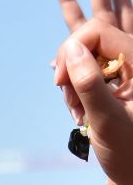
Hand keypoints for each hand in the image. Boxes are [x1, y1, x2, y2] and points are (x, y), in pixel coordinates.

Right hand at [52, 19, 132, 184]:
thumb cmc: (130, 152)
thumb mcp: (107, 119)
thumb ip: (89, 82)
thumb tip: (70, 48)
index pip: (98, 32)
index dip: (73, 50)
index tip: (60, 81)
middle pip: (91, 39)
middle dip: (71, 66)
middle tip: (70, 100)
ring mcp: (127, 72)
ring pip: (88, 55)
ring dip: (73, 81)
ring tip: (77, 111)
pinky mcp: (119, 82)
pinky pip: (91, 70)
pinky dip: (79, 87)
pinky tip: (79, 110)